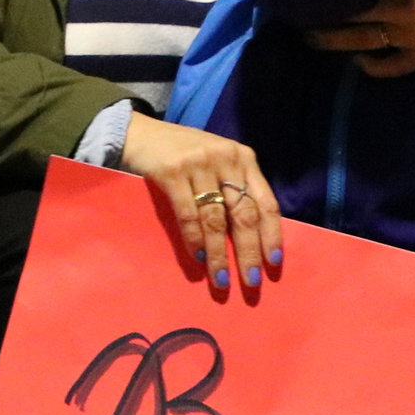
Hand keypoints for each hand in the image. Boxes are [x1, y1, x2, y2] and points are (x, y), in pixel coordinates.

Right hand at [118, 112, 281, 291]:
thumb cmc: (184, 153)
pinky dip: (194, 239)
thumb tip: (251, 238)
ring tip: (221, 279)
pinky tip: (198, 257)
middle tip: (251, 282)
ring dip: (219, 254)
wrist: (141, 133)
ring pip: (215, 219)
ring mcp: (199, 164)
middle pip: (243, 214)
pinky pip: (188, 214)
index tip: (273, 263)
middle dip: (249, 252)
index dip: (272, 235)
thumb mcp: (218, 163)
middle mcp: (226, 158)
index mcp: (244, 158)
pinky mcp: (172, 171)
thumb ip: (234, 188)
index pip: (266, 202)